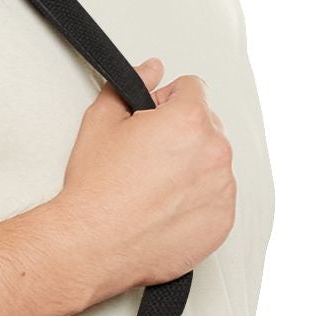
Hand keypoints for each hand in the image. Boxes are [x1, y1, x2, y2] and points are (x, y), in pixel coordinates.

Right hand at [58, 54, 236, 297]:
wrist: (93, 245)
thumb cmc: (96, 190)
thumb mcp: (101, 121)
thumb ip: (133, 84)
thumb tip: (151, 70)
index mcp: (189, 120)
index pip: (193, 88)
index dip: (166, 101)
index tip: (151, 121)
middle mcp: (214, 152)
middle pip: (207, 124)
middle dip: (182, 133)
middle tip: (147, 157)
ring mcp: (223, 189)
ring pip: (213, 162)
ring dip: (192, 166)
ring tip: (154, 186)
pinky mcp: (222, 221)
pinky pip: (218, 197)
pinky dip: (198, 200)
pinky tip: (165, 207)